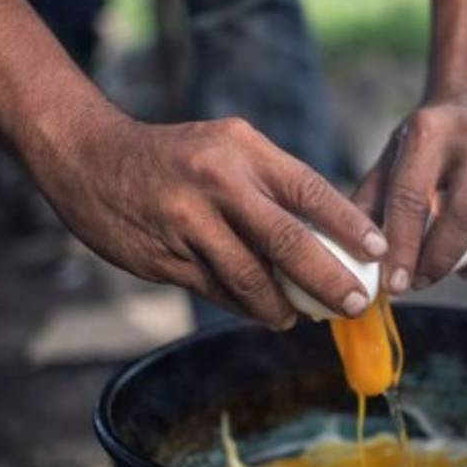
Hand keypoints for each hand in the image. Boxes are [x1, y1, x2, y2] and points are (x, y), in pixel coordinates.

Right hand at [34, 113, 387, 328]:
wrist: (88, 157)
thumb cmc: (175, 158)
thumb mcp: (226, 149)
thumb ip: (270, 187)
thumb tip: (326, 237)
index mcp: (242, 150)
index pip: (310, 189)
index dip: (349, 225)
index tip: (378, 252)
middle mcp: (217, 182)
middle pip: (287, 240)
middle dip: (329, 280)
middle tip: (355, 303)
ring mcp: (187, 221)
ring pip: (250, 277)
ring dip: (281, 306)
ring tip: (299, 318)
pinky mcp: (163, 255)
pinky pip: (215, 290)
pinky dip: (243, 306)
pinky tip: (261, 312)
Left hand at [353, 90, 466, 293]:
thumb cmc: (426, 143)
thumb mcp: (392, 158)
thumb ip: (370, 204)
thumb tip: (355, 259)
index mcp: (429, 129)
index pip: (411, 198)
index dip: (402, 248)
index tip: (395, 284)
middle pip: (465, 217)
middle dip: (440, 261)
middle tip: (422, 282)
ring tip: (456, 271)